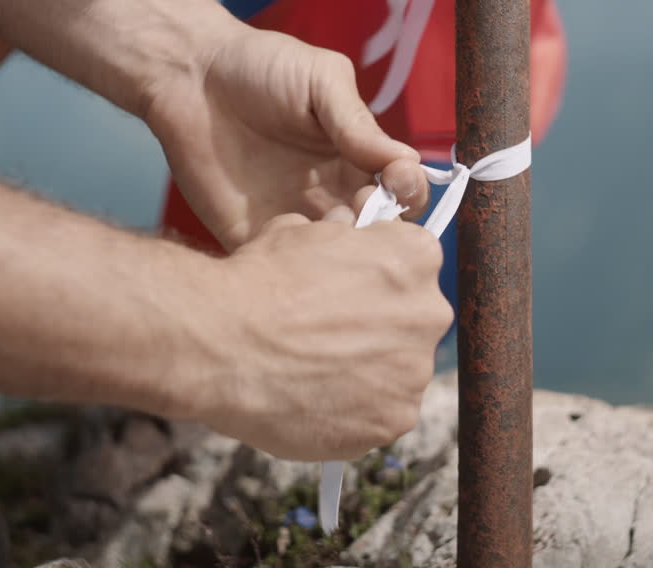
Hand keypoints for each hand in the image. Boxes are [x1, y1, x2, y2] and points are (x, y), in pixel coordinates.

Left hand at [142, 23, 429, 248]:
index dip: (408, 193)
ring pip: (335, 263)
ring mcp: (294, 219)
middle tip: (358, 212)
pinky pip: (283, 272)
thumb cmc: (261, 65)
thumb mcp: (321, 80)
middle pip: (376, 235)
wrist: (190, 76)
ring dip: (342, 258)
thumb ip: (358, 122)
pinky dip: (296, 272)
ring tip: (325, 230)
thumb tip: (407, 161)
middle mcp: (331, 195)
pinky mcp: (252, 237)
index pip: (402, 192)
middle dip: (380, 232)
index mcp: (356, 159)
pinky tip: (293, 246)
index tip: (396, 181)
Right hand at [196, 213, 453, 460]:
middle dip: (377, 325)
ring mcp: (414, 372)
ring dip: (367, 371)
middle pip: (412, 319)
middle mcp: (429, 313)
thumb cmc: (259, 281)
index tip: (349, 284)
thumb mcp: (300, 230)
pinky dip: (353, 411)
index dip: (377, 273)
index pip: (414, 261)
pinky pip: (379, 414)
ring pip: (397, 371)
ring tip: (313, 371)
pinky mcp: (393, 420)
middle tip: (327, 334)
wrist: (223, 344)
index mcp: (416, 256)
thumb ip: (338, 236)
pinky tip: (313, 399)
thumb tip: (344, 232)